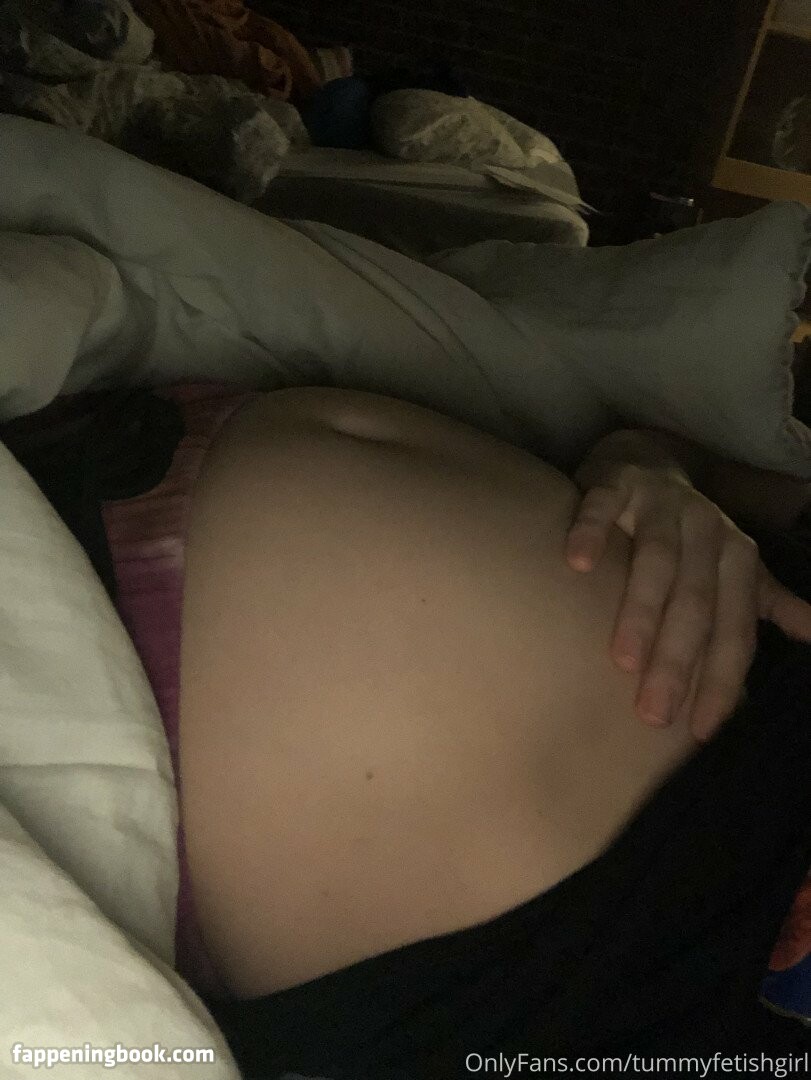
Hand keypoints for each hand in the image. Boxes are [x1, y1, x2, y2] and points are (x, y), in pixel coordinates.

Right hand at [565, 463, 810, 741]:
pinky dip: (593, 531)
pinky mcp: (616, 481)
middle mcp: (707, 529)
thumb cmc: (689, 531)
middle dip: (678, 661)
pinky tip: (579, 564)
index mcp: (739, 558)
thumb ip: (769, 603)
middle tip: (652, 714)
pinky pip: (603, 505)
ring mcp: (662, 503)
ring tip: (622, 661)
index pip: (735, 629)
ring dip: (641, 610)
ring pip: (657, 560)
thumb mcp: (736, 567)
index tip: (698, 730)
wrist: (649, 459)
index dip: (721, 681)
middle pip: (696, 602)